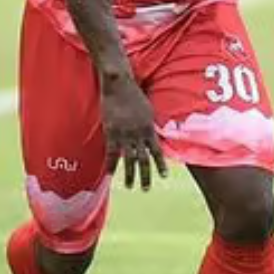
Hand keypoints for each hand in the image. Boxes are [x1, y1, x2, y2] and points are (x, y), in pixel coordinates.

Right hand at [100, 73, 166, 190]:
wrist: (119, 84)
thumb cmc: (133, 93)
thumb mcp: (147, 109)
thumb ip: (149, 123)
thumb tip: (152, 133)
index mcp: (149, 128)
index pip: (157, 150)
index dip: (160, 164)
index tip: (164, 176)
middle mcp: (139, 134)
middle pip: (144, 159)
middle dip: (145, 176)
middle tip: (146, 189)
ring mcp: (125, 134)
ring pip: (129, 159)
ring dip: (130, 175)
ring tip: (130, 186)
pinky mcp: (111, 132)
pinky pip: (112, 152)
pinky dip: (112, 164)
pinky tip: (110, 174)